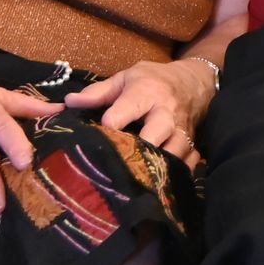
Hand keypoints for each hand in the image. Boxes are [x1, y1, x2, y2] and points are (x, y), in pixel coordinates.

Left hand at [64, 58, 215, 166]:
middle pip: (157, 132)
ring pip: (174, 152)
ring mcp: (182, 131)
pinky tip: (159, 186)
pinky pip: (188, 163)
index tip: (101, 132)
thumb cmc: (153, 80)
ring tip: (135, 181)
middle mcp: (166, 112)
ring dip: (155, 166)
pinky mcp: (192, 145)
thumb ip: (98, 92)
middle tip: (120, 162)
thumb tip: (69, 102)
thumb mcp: (125, 78)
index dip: (113, 121)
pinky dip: (176, 174)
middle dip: (140, 147)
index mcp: (147, 92)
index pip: (129, 107)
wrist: (195, 82)